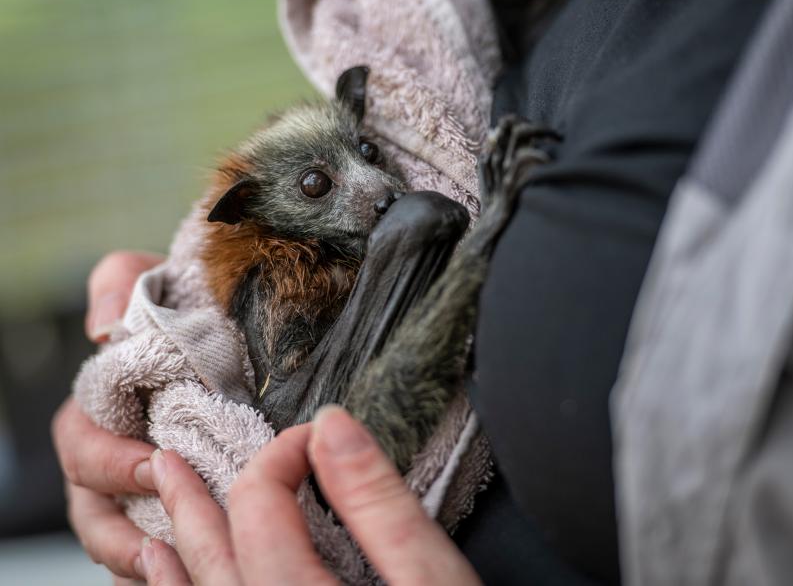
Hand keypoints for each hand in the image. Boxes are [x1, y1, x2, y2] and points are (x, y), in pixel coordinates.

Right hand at [51, 250, 164, 578]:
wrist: (227, 329)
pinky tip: (187, 573)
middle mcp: (110, 459)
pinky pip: (152, 554)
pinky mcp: (167, 514)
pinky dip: (161, 569)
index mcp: (100, 412)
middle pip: (92, 509)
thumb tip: (104, 326)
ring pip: (117, 542)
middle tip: (168, 530)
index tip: (153, 464)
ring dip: (136, 560)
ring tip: (169, 570)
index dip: (109, 461)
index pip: (82, 446)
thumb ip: (120, 283)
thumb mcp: (153, 280)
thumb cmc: (184, 308)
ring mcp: (134, 493)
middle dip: (121, 526)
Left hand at [141, 405, 480, 584]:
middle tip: (167, 461)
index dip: (280, 455)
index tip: (317, 436)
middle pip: (214, 559)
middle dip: (194, 502)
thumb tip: (333, 427)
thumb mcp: (432, 580)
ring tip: (153, 521)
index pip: (261, 507)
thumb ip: (378, 502)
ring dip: (175, 558)